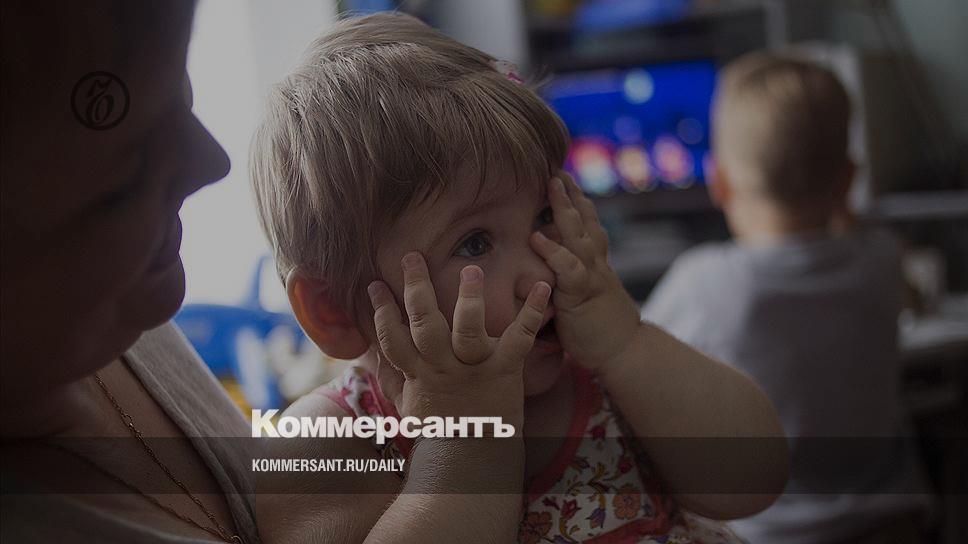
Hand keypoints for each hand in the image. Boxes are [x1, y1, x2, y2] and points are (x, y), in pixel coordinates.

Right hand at [367, 252, 549, 430]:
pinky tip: (542, 287)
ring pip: (467, 330)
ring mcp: (475, 368)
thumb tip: (368, 355)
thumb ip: (391, 377)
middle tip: (412, 257)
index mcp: (419, 373)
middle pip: (425, 325)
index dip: (381, 312)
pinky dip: (532, 312)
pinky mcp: (505, 370)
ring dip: (469, 299)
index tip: (374, 284)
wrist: (475, 458)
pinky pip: (519, 338)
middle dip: (417, 289)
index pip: (392, 339)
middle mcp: (443, 367)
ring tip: (471, 270)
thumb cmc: (441, 428)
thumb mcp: (408, 404)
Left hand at [530, 174, 640, 372]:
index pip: (587, 224)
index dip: (577, 201)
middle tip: (557, 167)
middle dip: (570, 192)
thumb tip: (538, 275)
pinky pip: (568, 268)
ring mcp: (591, 274)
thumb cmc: (599, 329)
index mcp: (596, 262)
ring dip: (564, 208)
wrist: (624, 351)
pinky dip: (553, 251)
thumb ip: (565, 282)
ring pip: (578, 234)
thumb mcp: (582, 298)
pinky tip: (536, 237)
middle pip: (584, 219)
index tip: (565, 179)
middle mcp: (596, 262)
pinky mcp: (583, 293)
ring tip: (551, 184)